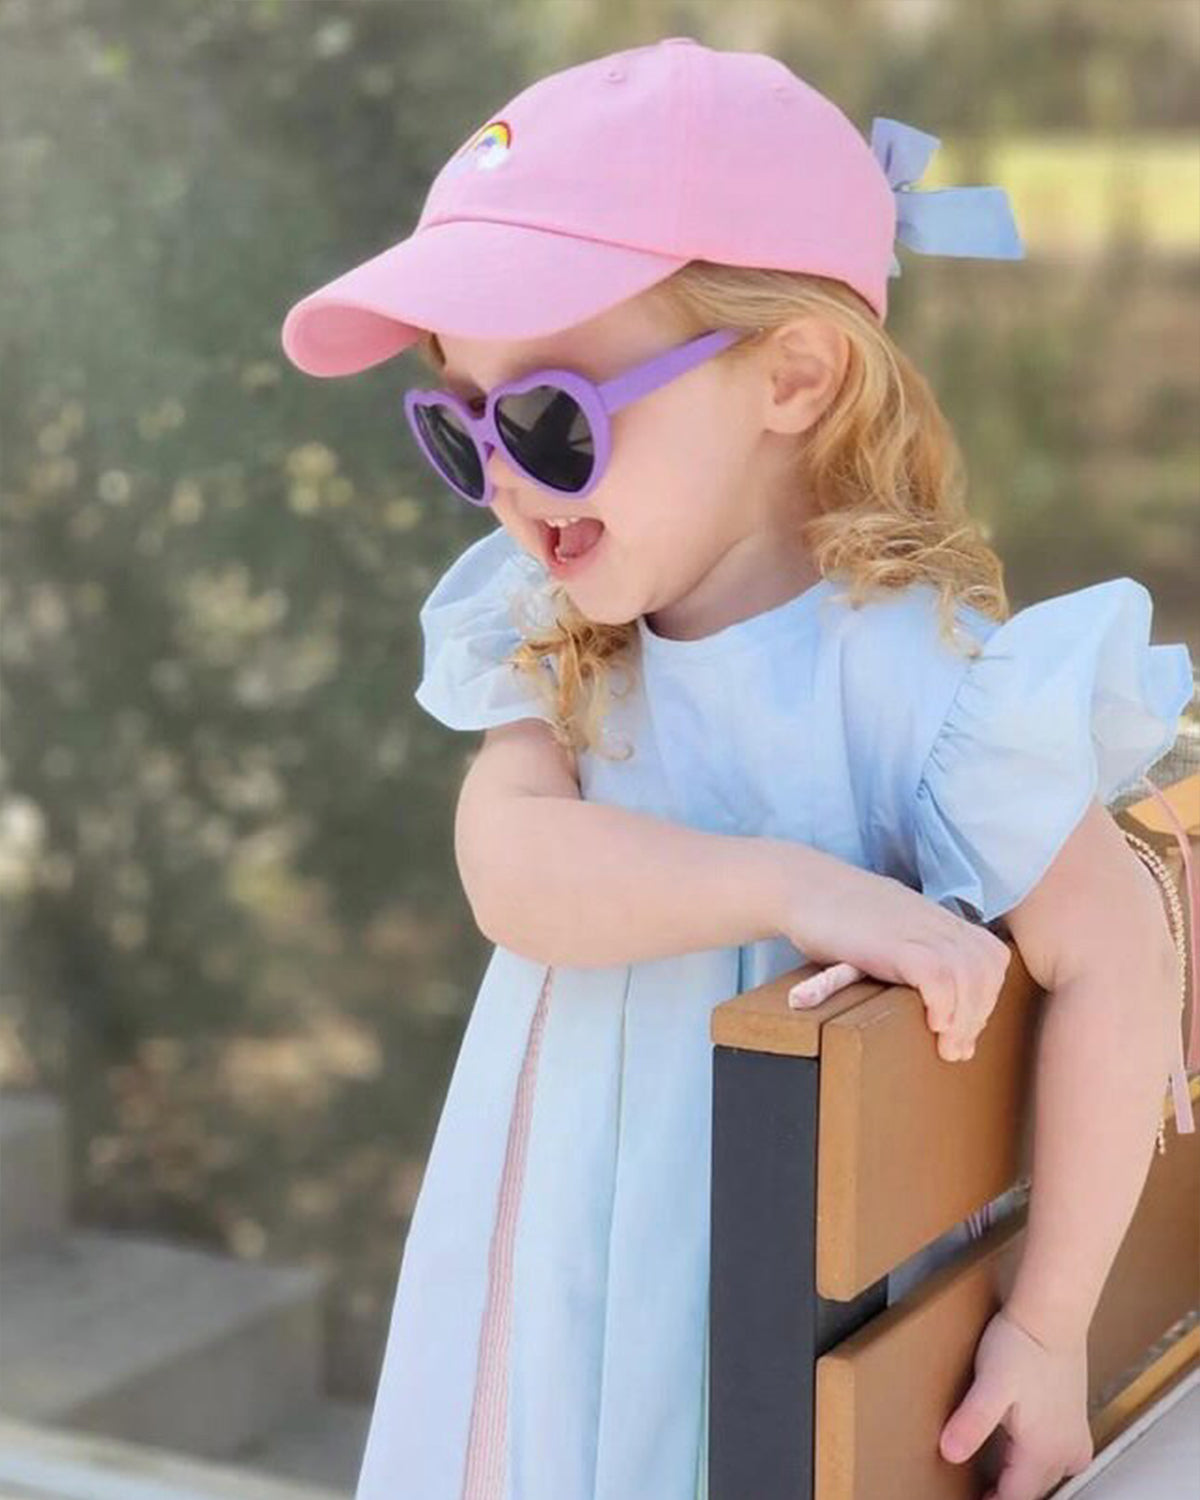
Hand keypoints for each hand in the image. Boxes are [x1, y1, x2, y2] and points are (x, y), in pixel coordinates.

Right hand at [775, 854, 1011, 1060]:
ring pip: (969, 976)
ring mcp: (917, 930)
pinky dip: (943, 1004)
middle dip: (978, 1015)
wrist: (802, 884)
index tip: (964, 1026)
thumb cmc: (835, 912)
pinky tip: (932, 1023)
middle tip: (957, 1048)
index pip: (990, 956)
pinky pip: (938, 976)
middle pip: (986, 969)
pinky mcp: (894, 942)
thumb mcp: (885, 925)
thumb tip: (919, 987)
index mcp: (937, 918)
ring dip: (964, 1018)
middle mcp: (935, 921)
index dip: (986, 996)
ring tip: (947, 1046)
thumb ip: (907, 947)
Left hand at [939, 1305, 1094, 1499]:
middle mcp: (1066, 1453)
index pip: (1015, 1497)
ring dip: (1020, 1481)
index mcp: (1044, 1451)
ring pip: (1045, 1477)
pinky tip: (1016, 1451)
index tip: (968, 1497)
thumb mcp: (989, 1385)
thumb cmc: (1021, 1345)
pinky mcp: (1075, 1421)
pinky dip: (1035, 1464)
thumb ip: (971, 1422)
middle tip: (976, 1489)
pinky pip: (1056, 1459)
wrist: (1052, 1314)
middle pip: (1031, 1490)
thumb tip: (949, 1454)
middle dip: (1005, 1493)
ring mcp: (1075, 1437)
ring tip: (990, 1478)